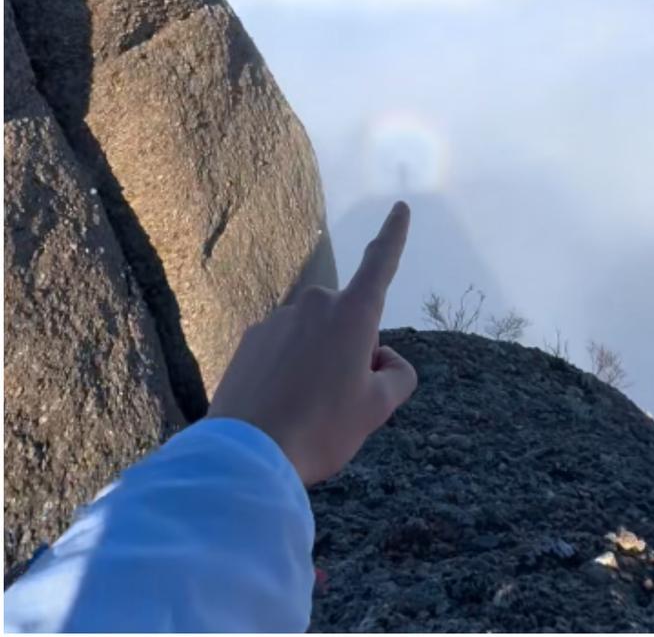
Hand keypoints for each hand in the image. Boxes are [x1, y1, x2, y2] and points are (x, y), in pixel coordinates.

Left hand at [207, 201, 417, 485]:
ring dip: (321, 361)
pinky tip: (283, 407)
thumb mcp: (378, 408)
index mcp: (354, 314)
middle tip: (346, 398)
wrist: (247, 454)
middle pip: (349, 318)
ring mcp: (277, 320)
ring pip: (316, 335)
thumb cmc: (323, 428)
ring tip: (310, 410)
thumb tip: (384, 360)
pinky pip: (285, 348)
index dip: (393, 235)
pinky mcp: (250, 340)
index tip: (400, 207)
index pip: (380, 264)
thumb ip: (397, 375)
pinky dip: (291, 371)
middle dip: (355, 347)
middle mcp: (315, 305)